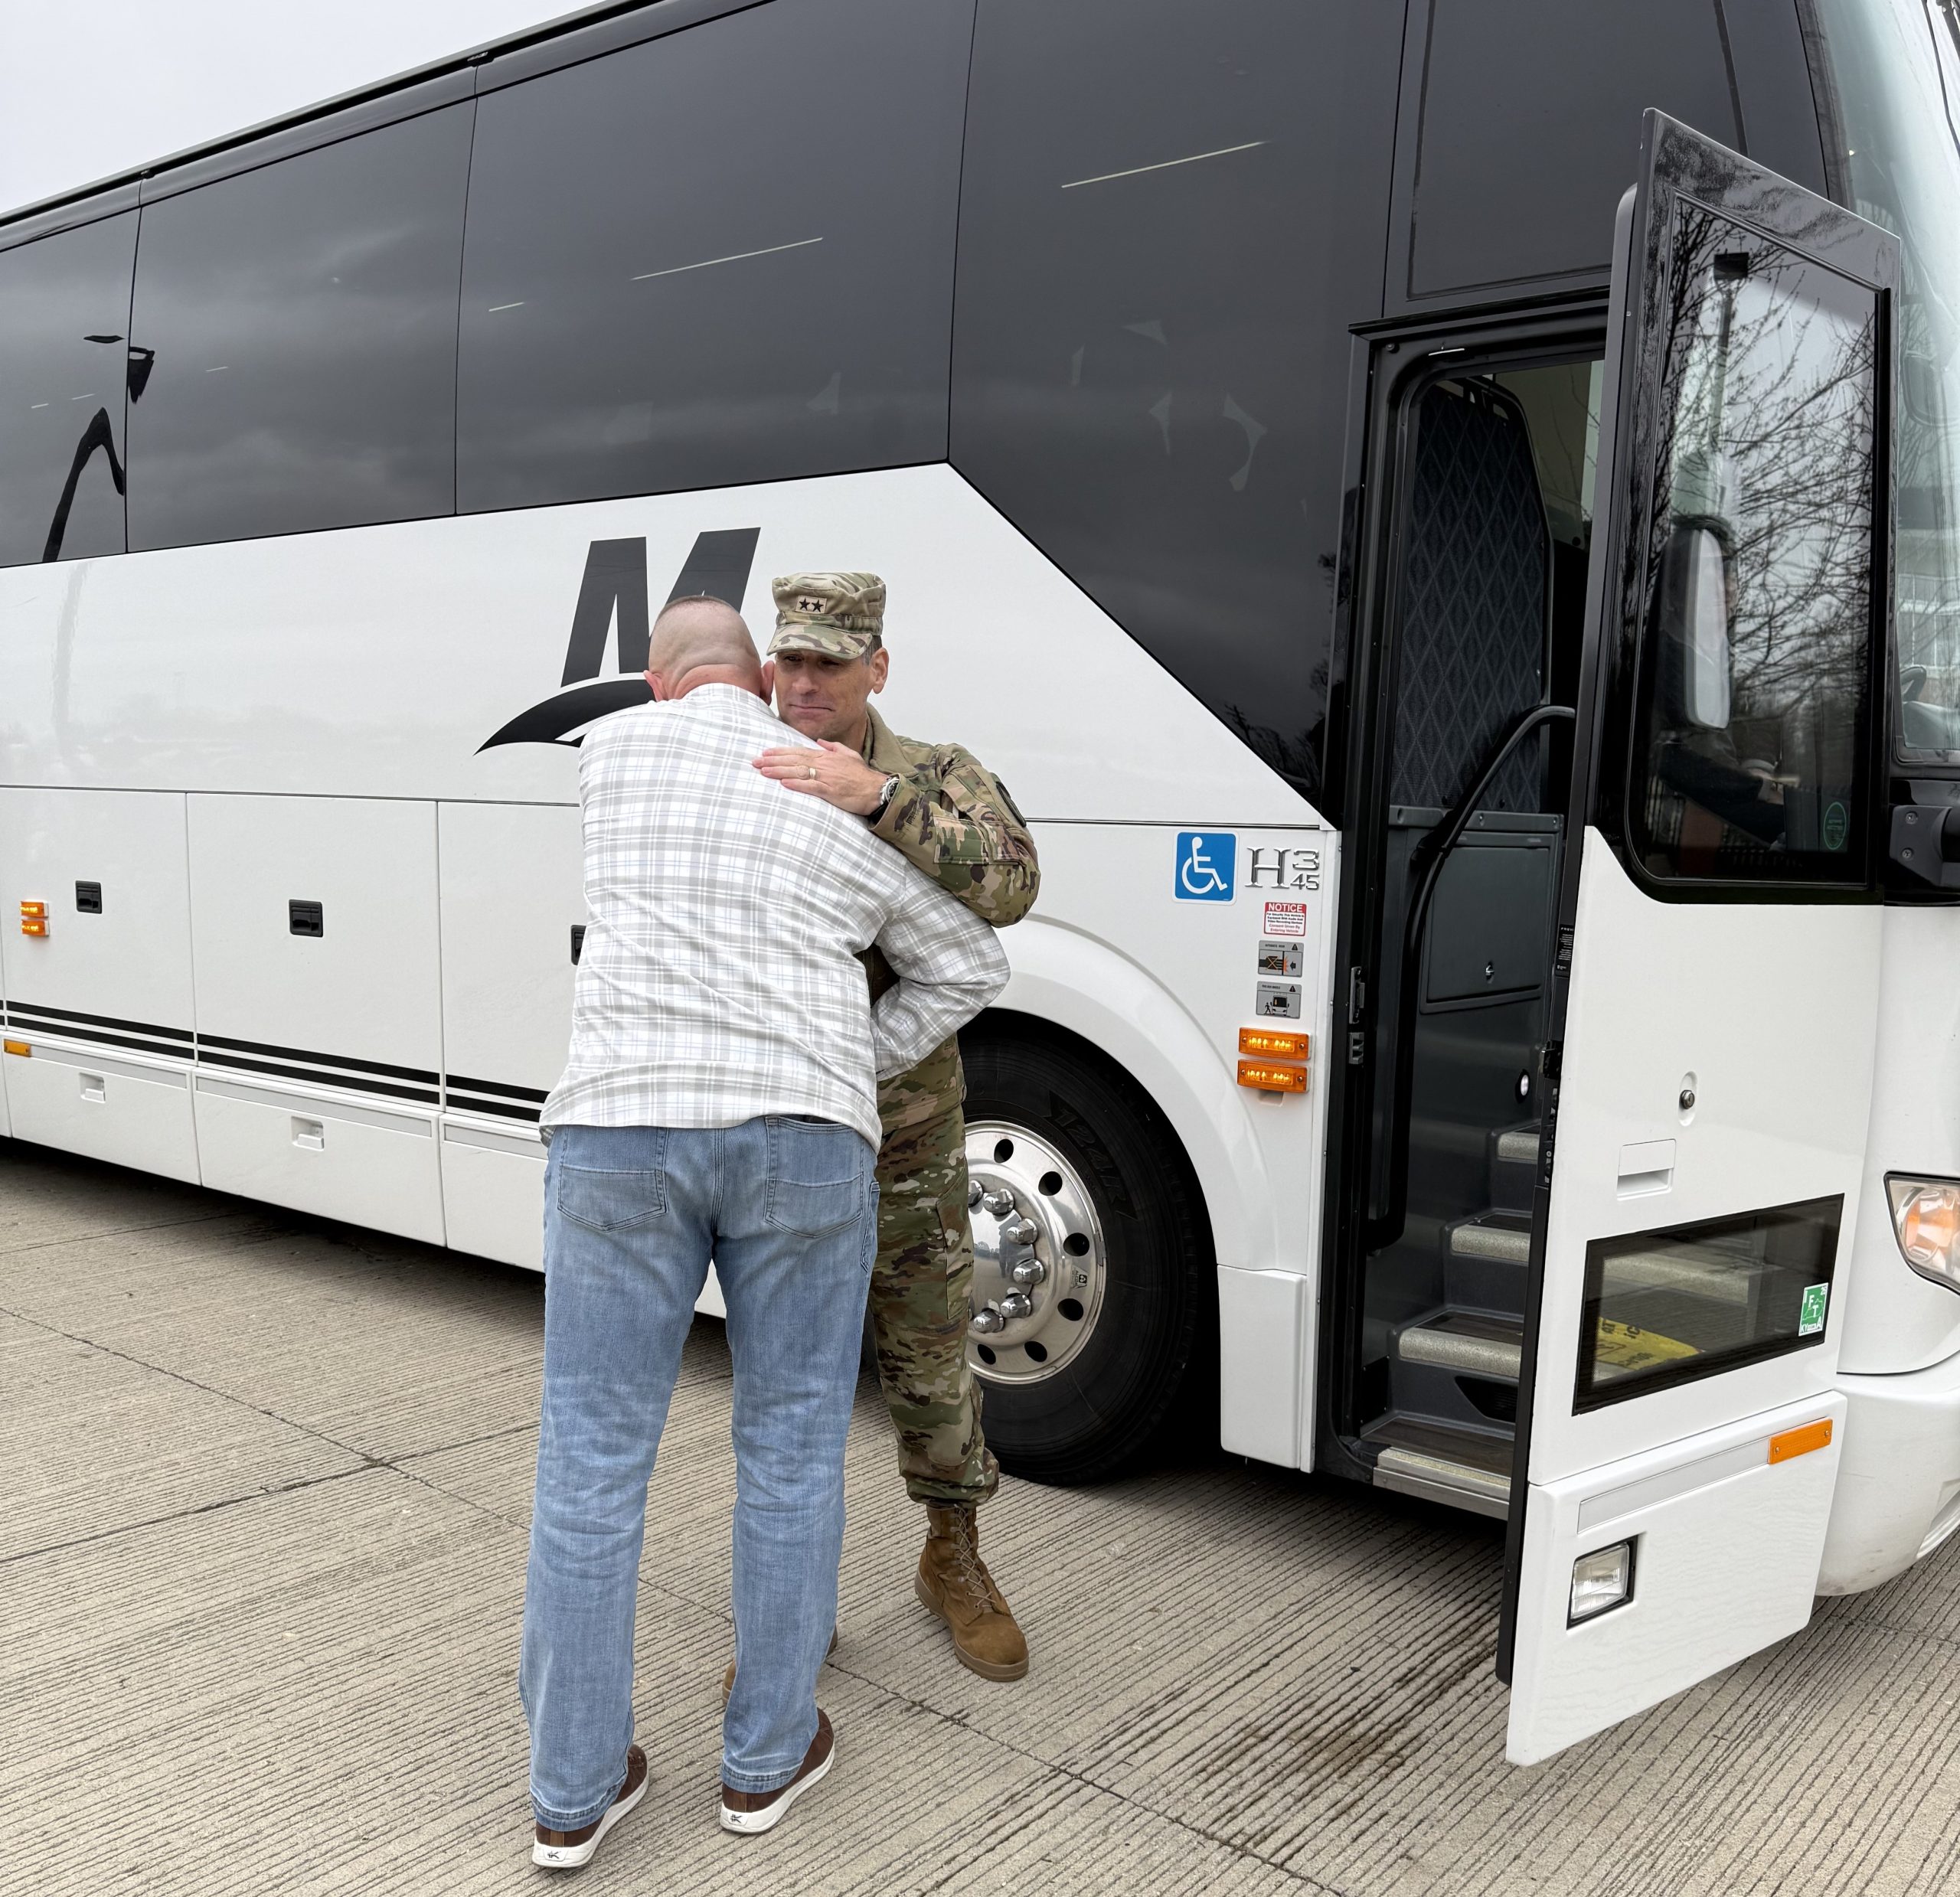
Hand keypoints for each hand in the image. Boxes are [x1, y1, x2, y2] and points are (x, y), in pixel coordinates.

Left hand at [753, 739, 888, 815]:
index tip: (765, 752)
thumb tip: (820, 741)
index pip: (799, 751)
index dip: (781, 752)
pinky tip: (783, 783)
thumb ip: (833, 747)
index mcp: (827, 756)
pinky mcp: (831, 791)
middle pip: (794, 760)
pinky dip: (796, 784)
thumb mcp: (849, 755)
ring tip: (763, 771)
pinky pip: (811, 786)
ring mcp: (827, 777)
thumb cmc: (863, 776)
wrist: (878, 789)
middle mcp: (825, 764)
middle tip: (754, 761)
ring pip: (799, 772)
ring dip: (779, 771)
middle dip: (773, 760)